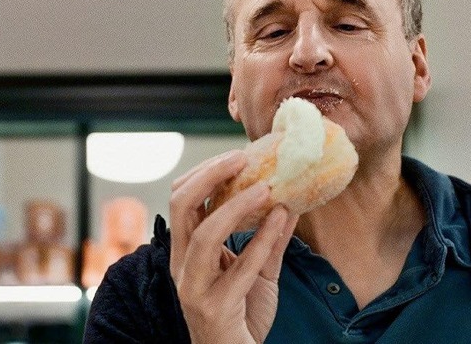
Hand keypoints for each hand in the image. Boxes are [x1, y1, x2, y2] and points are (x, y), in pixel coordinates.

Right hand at [169, 150, 298, 343]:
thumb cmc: (242, 314)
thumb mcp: (259, 270)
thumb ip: (270, 240)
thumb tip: (289, 204)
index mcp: (187, 251)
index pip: (183, 199)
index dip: (204, 173)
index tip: (236, 156)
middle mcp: (183, 264)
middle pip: (181, 206)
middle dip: (210, 176)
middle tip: (241, 158)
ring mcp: (194, 286)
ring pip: (203, 235)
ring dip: (235, 205)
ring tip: (265, 187)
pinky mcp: (215, 306)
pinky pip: (239, 268)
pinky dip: (261, 240)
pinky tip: (280, 220)